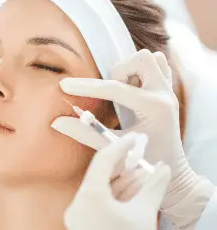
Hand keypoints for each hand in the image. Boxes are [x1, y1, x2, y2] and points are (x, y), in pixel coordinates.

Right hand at [52, 49, 194, 212]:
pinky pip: (159, 65)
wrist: (172, 171)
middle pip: (139, 59)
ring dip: (130, 69)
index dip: (85, 87)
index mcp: (153, 108)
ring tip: (122, 90)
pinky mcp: (168, 91)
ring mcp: (169, 91)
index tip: (64, 85)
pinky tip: (133, 88)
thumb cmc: (143, 162)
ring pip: (150, 58)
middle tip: (110, 92)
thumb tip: (56, 122)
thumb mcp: (112, 147)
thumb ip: (84, 133)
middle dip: (118, 72)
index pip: (113, 88)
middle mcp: (164, 94)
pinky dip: (142, 70)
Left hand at [64, 133, 169, 229]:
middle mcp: (76, 205)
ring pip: (98, 190)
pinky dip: (112, 197)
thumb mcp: (145, 215)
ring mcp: (76, 218)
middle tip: (140, 156)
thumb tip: (163, 168)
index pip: (102, 162)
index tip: (133, 138)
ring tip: (141, 175)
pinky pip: (95, 204)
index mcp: (88, 197)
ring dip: (120, 182)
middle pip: (99, 176)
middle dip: (122, 166)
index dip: (119, 147)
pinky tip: (130, 193)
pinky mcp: (80, 229)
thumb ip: (153, 186)